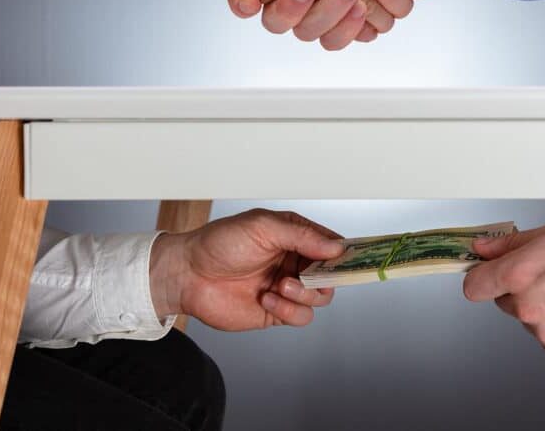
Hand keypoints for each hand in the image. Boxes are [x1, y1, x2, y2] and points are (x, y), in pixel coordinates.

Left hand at [149, 208, 343, 329]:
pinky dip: (289, 311)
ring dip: (304, 293)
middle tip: (310, 275)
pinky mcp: (276, 312)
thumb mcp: (263, 227)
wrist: (187, 274)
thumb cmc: (219, 243)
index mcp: (295, 237)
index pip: (332, 244)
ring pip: (320, 297)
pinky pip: (301, 317)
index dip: (346, 252)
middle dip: (325, 277)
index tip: (356, 258)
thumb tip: (335, 246)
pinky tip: (268, 299)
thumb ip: (301, 235)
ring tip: (280, 286)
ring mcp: (287, 288)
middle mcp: (295, 262)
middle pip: (332, 274)